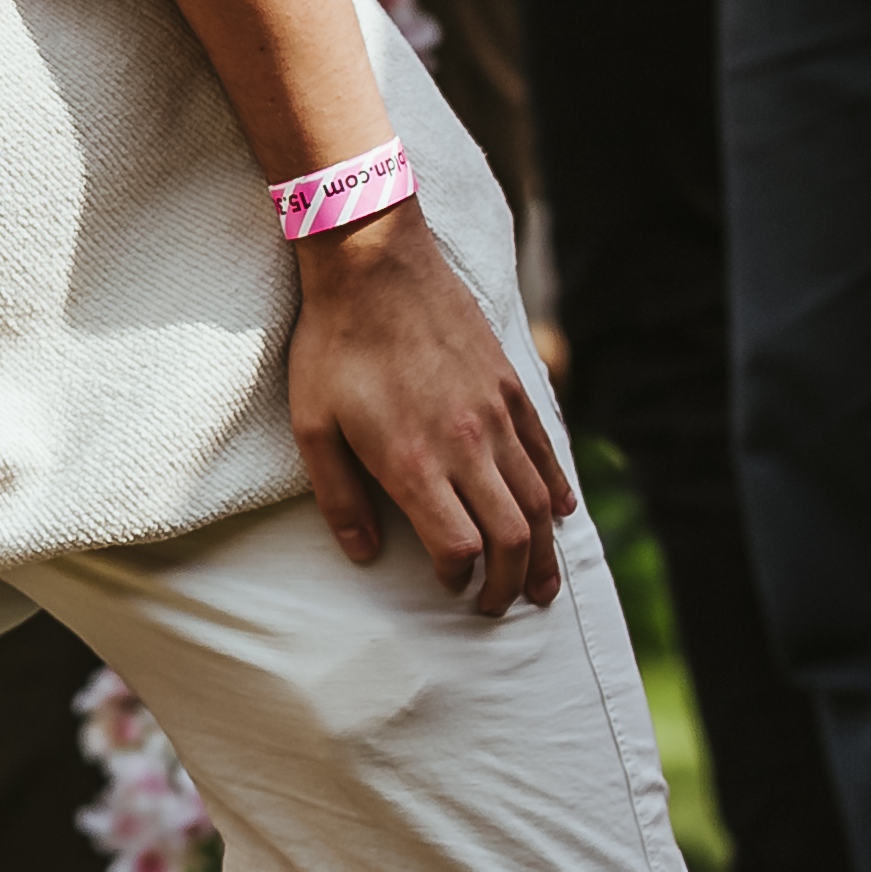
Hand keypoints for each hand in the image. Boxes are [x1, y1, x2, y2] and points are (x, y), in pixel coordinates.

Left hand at [285, 216, 570, 618]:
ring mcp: (497, 415)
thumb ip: (338, 497)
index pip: (459, 547)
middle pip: (509, 537)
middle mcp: (467, 445)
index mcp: (414, 462)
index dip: (458, 578)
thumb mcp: (312, 425)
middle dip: (508, 584)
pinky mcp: (512, 387)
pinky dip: (556, 491)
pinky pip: (545, 452)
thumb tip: (363, 555)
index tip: (447, 586)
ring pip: (537, 502)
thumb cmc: (334, 344)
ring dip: (543, 552)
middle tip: (499, 609)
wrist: (374, 262)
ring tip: (541, 587)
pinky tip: (558, 515)